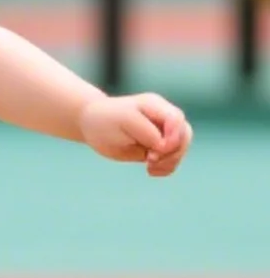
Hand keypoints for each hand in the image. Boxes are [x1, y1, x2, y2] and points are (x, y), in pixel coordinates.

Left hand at [78, 93, 192, 176]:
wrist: (93, 124)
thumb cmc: (106, 119)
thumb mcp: (124, 121)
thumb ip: (147, 132)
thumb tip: (164, 146)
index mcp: (155, 106)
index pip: (176, 120)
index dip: (172, 138)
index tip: (155, 151)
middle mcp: (164, 117)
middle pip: (184, 135)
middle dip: (172, 152)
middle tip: (150, 160)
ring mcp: (164, 131)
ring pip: (181, 148)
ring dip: (170, 162)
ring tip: (149, 167)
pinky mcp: (160, 145)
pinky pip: (173, 159)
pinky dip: (166, 168)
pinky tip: (151, 171)